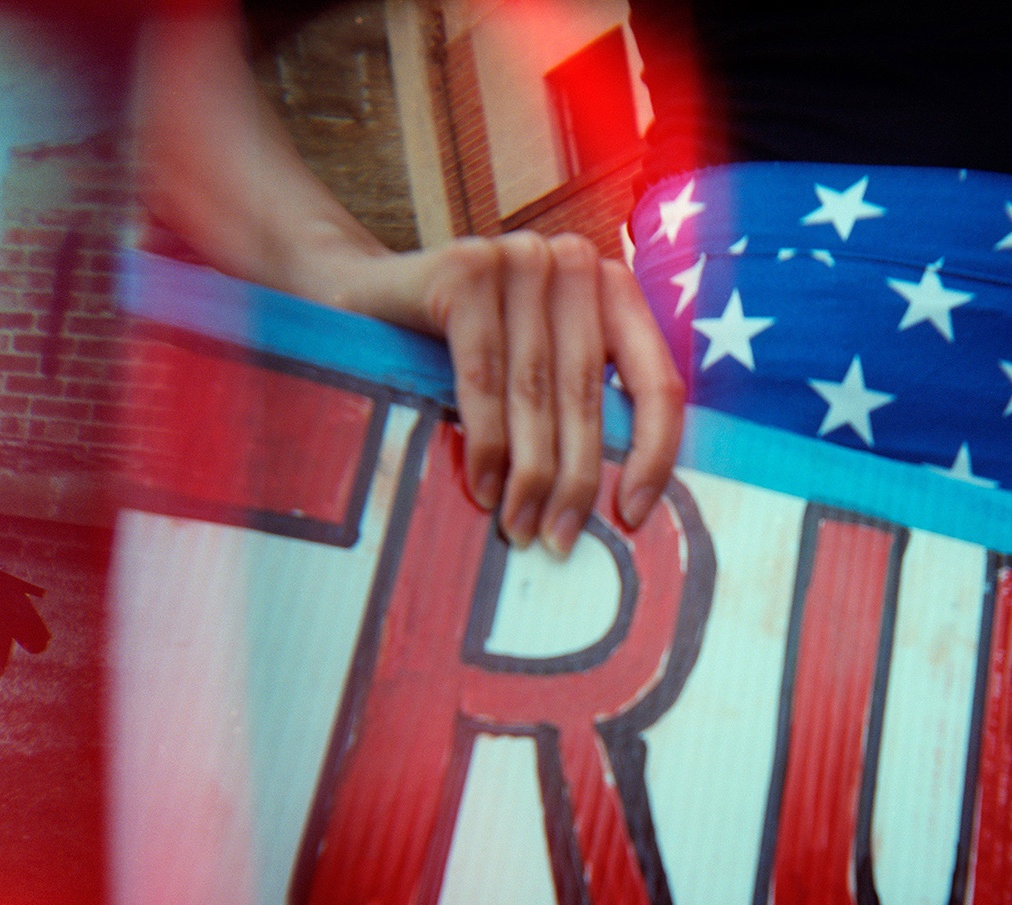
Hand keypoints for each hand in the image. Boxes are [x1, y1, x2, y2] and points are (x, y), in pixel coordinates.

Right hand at [320, 233, 685, 554]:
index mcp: (610, 288)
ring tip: (519, 527)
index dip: (653, 453)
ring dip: (528, 472)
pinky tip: (482, 488)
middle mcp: (574, 261)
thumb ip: (574, 407)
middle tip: (557, 539)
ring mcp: (519, 258)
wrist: (357, 298)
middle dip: (574, 478)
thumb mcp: (530, 371)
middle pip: (587, 392)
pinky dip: (484, 440)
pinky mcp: (465, 270)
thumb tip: (624, 509)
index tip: (633, 515)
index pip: (655, 378)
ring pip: (534, 389)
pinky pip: (483, 375)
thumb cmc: (454, 350)